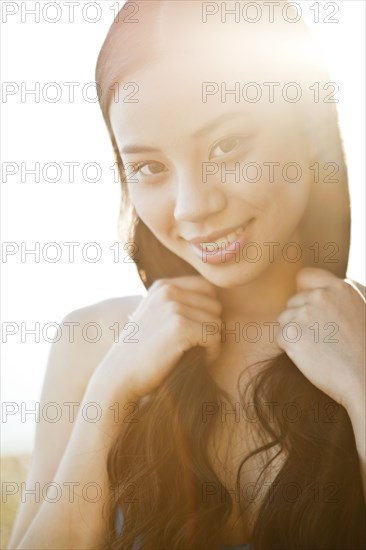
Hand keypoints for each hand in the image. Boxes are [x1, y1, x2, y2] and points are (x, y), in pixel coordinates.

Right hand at [92, 276, 222, 398]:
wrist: (119, 377)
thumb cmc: (143, 352)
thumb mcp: (156, 316)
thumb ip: (179, 304)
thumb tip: (218, 302)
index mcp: (163, 285)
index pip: (206, 288)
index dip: (208, 311)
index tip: (198, 331)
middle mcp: (168, 291)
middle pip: (215, 305)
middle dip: (212, 327)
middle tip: (199, 347)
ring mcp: (173, 307)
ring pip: (217, 321)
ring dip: (213, 341)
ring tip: (198, 354)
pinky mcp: (179, 327)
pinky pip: (214, 336)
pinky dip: (212, 352)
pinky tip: (200, 360)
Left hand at [276, 268, 364, 409]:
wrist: (364, 380)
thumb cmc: (363, 350)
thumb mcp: (360, 310)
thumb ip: (337, 296)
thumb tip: (310, 287)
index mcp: (340, 287)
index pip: (305, 277)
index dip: (304, 293)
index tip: (309, 309)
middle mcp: (320, 296)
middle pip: (293, 302)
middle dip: (300, 319)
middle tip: (322, 339)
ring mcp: (304, 313)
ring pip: (284, 319)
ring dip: (294, 334)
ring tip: (319, 349)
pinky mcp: (290, 334)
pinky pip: (280, 337)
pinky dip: (290, 349)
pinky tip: (310, 358)